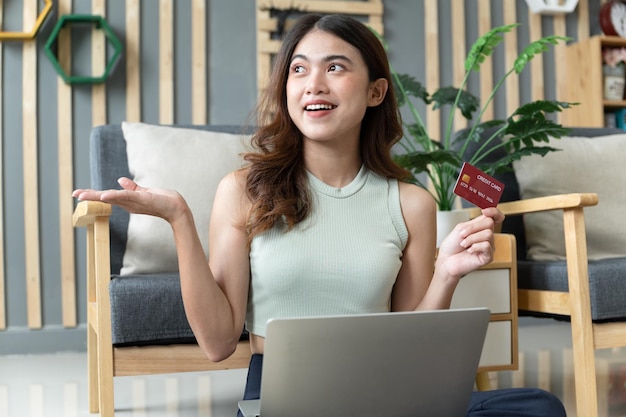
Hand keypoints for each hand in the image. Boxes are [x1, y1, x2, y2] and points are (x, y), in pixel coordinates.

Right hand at [72, 177, 188, 222]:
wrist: (176, 207)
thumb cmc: (161, 201)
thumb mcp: (144, 192)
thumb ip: (132, 188)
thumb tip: (120, 180)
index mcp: (126, 200)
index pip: (106, 196)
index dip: (92, 194)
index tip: (77, 193)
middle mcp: (127, 203)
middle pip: (105, 198)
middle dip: (89, 196)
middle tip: (74, 195)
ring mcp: (133, 202)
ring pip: (111, 198)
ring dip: (97, 196)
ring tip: (82, 196)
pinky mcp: (141, 199)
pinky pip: (125, 196)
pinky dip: (114, 196)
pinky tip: (104, 195)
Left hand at [436, 207, 503, 278]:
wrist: (446, 260)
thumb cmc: (452, 245)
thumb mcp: (461, 228)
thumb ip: (475, 222)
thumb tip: (487, 216)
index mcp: (481, 228)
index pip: (495, 217)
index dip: (494, 212)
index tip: (484, 211)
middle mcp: (487, 236)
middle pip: (490, 223)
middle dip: (473, 228)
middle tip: (462, 235)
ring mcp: (489, 246)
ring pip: (488, 234)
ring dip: (471, 238)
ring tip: (464, 244)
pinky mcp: (488, 257)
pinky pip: (486, 246)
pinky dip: (475, 247)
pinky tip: (469, 251)